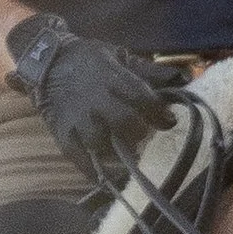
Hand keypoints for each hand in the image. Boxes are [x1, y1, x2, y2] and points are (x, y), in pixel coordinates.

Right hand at [6, 15, 175, 176]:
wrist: (47, 61)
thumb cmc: (89, 60)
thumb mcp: (119, 56)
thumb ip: (150, 70)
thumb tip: (185, 77)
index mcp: (111, 77)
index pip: (140, 96)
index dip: (158, 112)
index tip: (170, 121)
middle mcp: (94, 99)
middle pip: (123, 122)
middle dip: (139, 133)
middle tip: (144, 136)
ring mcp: (77, 118)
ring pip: (101, 142)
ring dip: (117, 152)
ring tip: (126, 153)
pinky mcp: (63, 134)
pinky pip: (79, 158)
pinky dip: (94, 171)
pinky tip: (107, 177)